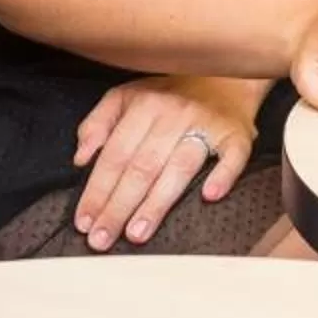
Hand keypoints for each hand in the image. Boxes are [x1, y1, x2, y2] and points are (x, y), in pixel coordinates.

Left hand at [70, 76, 266, 251]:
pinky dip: (222, 175)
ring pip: (179, 167)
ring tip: (137, 234)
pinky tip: (209, 196)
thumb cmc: (171, 94)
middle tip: (102, 240)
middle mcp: (174, 113)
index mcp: (144, 104)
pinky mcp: (237, 134)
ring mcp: (207, 124)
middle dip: (119, 206)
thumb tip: (80, 158)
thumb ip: (98, 122)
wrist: (225, 77)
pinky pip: (232, 156)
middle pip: (142, 166)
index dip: (97, 190)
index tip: (84, 221)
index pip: (115, 155)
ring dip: (157, 203)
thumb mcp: (127, 96)